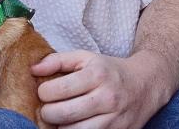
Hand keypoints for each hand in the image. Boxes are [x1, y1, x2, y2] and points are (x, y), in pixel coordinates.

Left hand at [31, 50, 168, 128]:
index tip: (44, 92)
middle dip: (47, 113)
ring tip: (60, 118)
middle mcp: (106, 97)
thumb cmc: (109, 70)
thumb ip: (57, 60)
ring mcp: (114, 118)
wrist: (146, 84)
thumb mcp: (85, 57)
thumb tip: (33, 69)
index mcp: (96, 75)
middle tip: (47, 108)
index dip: (43, 92)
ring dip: (61, 126)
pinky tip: (73, 124)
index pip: (57, 90)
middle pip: (63, 114)